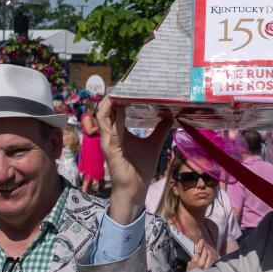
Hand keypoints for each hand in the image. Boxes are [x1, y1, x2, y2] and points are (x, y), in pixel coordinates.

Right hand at [96, 96, 172, 223]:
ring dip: (109, 103)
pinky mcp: (110, 149)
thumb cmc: (140, 168)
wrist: (135, 189)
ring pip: (102, 116)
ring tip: (120, 90)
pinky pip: (111, 130)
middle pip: (105, 109)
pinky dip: (116, 117)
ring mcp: (108, 141)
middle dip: (112, 95)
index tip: (128, 84)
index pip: (113, 109)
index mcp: (118, 131)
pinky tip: (122, 108)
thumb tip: (170, 115)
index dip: (118, 96)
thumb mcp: (154, 143)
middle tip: (124, 82)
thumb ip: (160, 129)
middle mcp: (110, 134)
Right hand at [185, 238, 217, 271]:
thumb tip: (198, 250)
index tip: (201, 240)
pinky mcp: (210, 268)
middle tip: (203, 245)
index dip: (200, 244)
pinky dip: (210, 256)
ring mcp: (207, 266)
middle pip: (205, 251)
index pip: (199, 250)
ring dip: (208, 251)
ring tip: (206, 250)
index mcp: (194, 262)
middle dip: (204, 247)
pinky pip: (212, 259)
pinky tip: (208, 255)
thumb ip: (194, 257)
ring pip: (209, 254)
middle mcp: (201, 263)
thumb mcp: (189, 265)